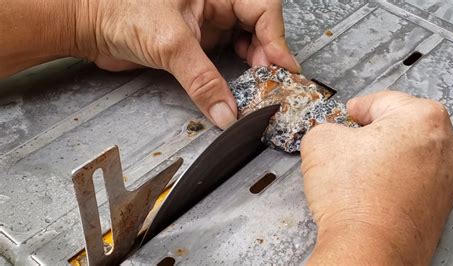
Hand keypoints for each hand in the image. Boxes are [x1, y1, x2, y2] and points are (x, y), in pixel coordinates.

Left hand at [73, 0, 299, 128]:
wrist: (90, 25)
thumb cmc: (121, 10)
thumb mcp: (170, 44)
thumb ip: (202, 81)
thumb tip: (227, 112)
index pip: (263, 9)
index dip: (277, 39)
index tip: (283, 67)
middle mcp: (217, 4)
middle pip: (259, 29)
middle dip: (267, 56)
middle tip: (271, 83)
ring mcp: (208, 25)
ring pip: (245, 45)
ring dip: (254, 68)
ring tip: (259, 88)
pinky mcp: (198, 45)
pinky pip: (226, 60)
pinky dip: (234, 76)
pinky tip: (238, 89)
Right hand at [300, 91, 452, 264]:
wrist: (371, 248)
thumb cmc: (356, 200)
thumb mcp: (320, 142)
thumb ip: (326, 125)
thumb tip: (330, 133)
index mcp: (422, 117)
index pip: (381, 100)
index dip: (356, 109)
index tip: (349, 115)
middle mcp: (446, 143)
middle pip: (400, 125)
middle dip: (373, 133)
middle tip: (350, 145)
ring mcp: (448, 175)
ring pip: (409, 151)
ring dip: (385, 156)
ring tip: (359, 173)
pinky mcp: (443, 201)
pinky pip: (415, 177)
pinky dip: (395, 178)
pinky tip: (373, 190)